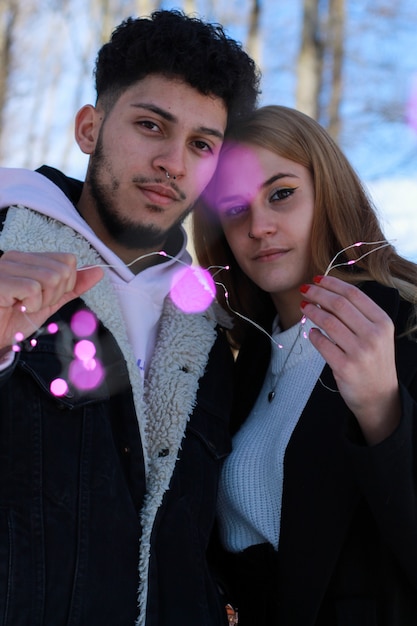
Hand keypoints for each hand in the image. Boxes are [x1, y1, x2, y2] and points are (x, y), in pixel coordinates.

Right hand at [0, 250, 102, 351]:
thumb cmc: (12, 320)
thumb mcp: (49, 303)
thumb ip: (72, 287)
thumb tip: (98, 271)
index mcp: (29, 259)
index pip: (68, 260)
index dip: (65, 285)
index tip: (44, 298)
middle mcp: (17, 258)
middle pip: (63, 270)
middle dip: (54, 295)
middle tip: (32, 304)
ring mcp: (7, 266)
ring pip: (51, 278)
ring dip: (42, 301)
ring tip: (23, 306)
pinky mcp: (1, 280)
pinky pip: (33, 288)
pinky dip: (31, 304)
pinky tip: (15, 307)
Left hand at [300, 275, 400, 444]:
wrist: (380, 396)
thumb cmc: (373, 361)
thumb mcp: (376, 335)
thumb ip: (357, 316)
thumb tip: (326, 294)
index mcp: (382, 322)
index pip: (354, 294)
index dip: (332, 284)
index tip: (317, 279)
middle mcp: (373, 335)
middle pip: (339, 304)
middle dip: (317, 294)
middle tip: (304, 290)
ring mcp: (360, 352)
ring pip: (328, 322)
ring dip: (312, 312)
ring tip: (303, 307)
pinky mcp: (345, 367)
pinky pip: (322, 344)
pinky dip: (313, 335)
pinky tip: (311, 332)